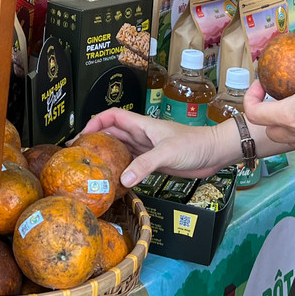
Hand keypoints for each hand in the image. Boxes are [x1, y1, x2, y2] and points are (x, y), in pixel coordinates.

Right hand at [80, 108, 236, 186]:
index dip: (95, 121)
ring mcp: (147, 148)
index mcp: (143, 125)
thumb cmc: (195, 144)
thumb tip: (122, 179)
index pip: (113, 116)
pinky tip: (114, 178)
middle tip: (79, 154)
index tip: (82, 135)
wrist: (215, 153)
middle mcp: (142, 135)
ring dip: (107, 154)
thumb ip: (144, 165)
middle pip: (112, 132)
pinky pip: (132, 163)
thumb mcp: (167, 153)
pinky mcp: (154, 161)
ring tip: (92, 166)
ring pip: (121, 148)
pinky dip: (121, 169)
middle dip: (95, 139)